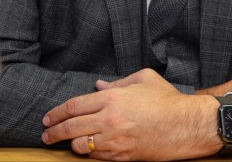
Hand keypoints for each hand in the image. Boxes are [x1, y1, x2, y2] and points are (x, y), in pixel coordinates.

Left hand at [42, 68, 221, 160]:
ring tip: (66, 143)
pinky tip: (86, 149)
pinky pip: (97, 157)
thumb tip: (97, 86)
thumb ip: (116, 82)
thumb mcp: (142, 78)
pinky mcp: (123, 156)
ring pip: (81, 145)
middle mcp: (109, 120)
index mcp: (111, 98)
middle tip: (46, 135)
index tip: (47, 118)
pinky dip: (88, 153)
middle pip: (71, 127)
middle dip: (54, 132)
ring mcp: (115, 140)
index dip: (56, 113)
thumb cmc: (166, 99)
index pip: (73, 106)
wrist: (186, 125)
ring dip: (70, 145)